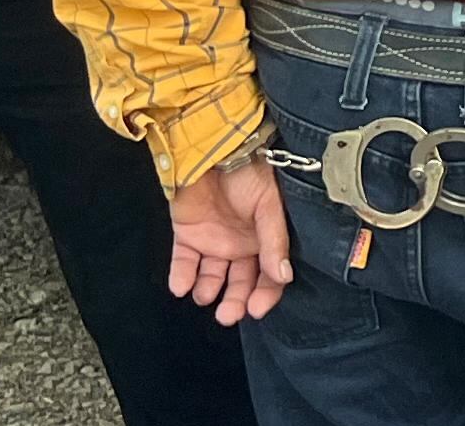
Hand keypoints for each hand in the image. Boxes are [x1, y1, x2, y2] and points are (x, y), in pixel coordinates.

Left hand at [170, 159, 291, 323]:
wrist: (216, 148)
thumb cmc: (252, 172)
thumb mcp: (270, 206)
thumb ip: (273, 241)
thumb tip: (283, 277)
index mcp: (266, 238)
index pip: (269, 275)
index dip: (265, 293)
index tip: (255, 309)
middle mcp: (242, 244)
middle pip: (240, 281)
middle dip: (236, 300)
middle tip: (228, 315)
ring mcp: (214, 240)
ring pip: (212, 276)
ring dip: (208, 290)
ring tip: (204, 296)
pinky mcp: (188, 234)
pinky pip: (184, 261)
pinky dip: (181, 276)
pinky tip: (181, 286)